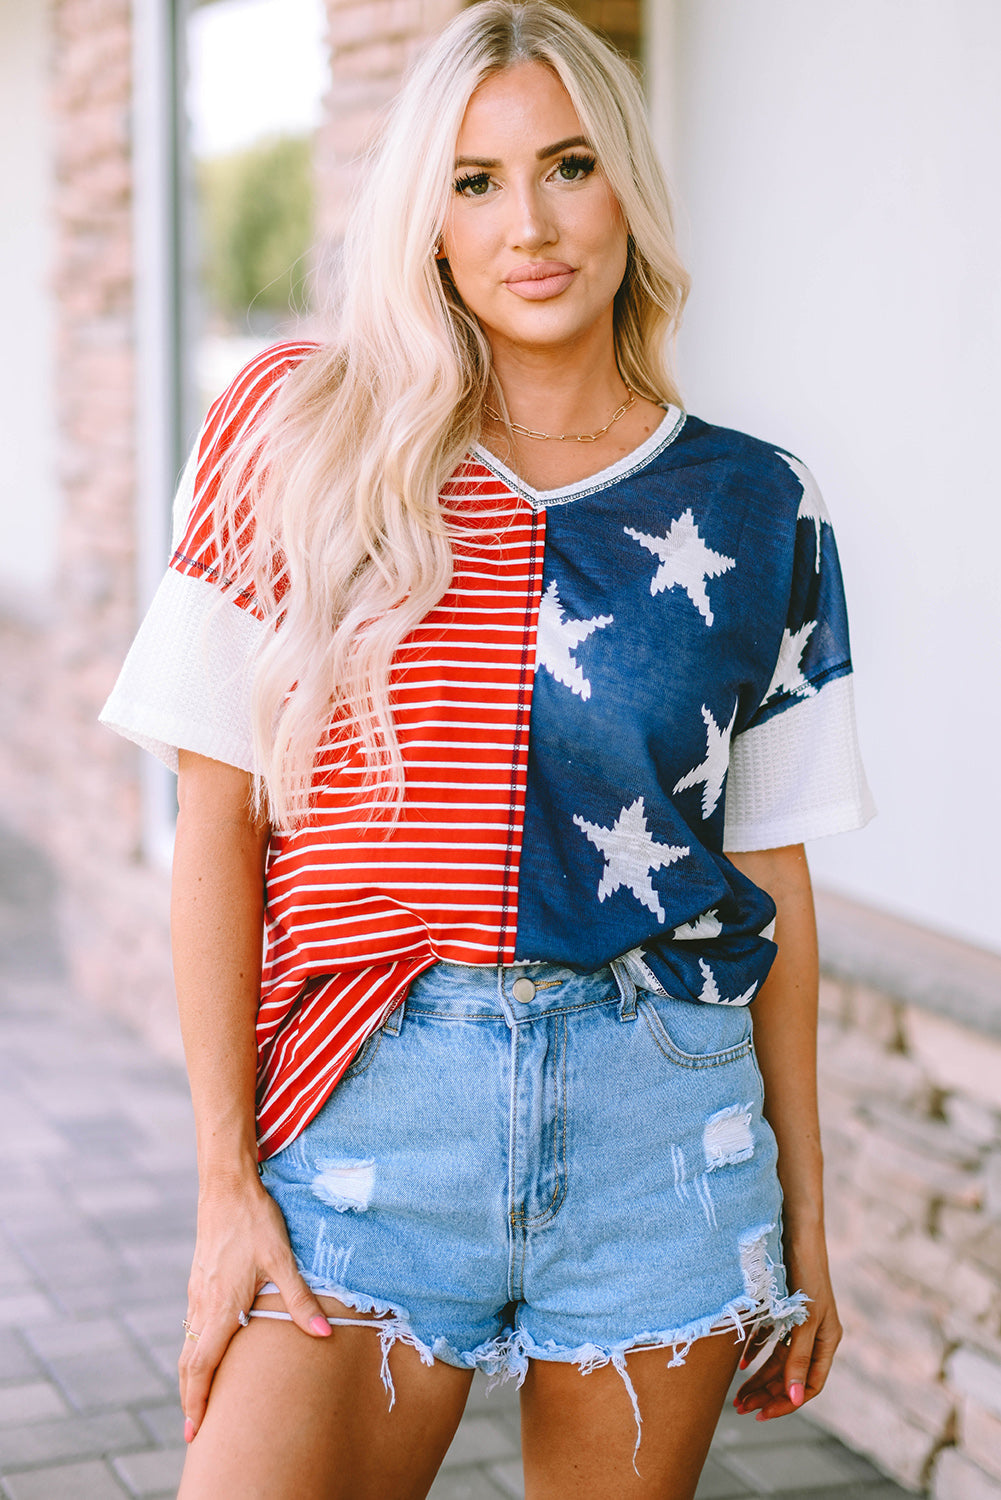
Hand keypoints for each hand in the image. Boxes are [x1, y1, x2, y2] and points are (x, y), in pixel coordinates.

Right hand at [179, 1174, 331, 1441]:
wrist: (226, 1186)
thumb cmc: (255, 1222)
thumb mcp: (282, 1259)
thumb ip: (300, 1300)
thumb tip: (325, 1335)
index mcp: (221, 1307)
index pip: (201, 1366)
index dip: (197, 1400)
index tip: (194, 1430)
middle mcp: (202, 1304)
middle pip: (188, 1363)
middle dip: (190, 1398)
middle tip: (194, 1430)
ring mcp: (197, 1292)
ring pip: (188, 1344)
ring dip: (192, 1375)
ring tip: (200, 1399)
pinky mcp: (199, 1279)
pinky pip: (191, 1324)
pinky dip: (194, 1349)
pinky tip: (207, 1350)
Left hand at [733, 1229, 841, 1420]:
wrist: (791, 1227)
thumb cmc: (802, 1272)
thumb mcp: (802, 1318)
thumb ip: (798, 1358)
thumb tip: (794, 1397)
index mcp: (827, 1340)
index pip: (809, 1385)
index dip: (787, 1402)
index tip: (762, 1414)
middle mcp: (815, 1334)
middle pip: (791, 1376)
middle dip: (768, 1393)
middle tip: (742, 1408)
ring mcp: (798, 1321)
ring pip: (778, 1360)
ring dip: (759, 1378)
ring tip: (737, 1395)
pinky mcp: (783, 1307)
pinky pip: (770, 1339)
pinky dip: (755, 1352)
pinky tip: (739, 1363)